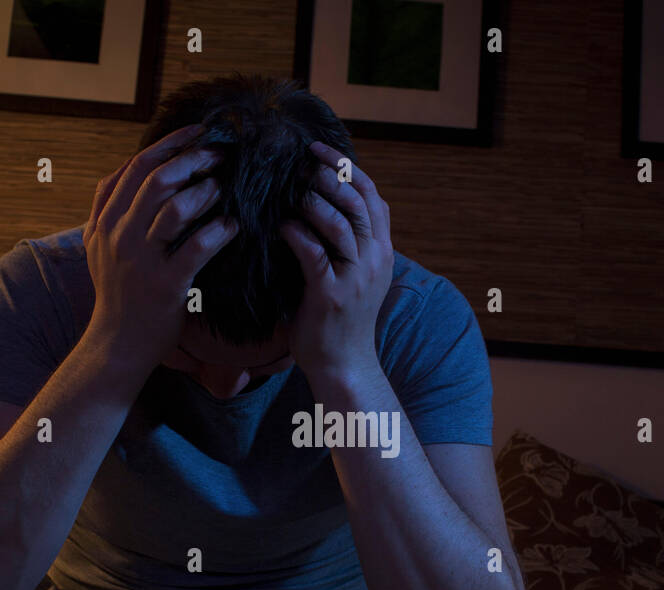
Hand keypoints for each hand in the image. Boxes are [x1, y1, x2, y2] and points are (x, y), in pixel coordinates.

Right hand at [82, 124, 238, 365]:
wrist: (116, 345)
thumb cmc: (118, 295)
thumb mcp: (99, 247)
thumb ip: (110, 209)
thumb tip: (133, 170)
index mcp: (105, 220)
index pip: (136, 166)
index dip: (169, 143)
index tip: (198, 132)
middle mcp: (119, 234)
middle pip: (157, 178)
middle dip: (193, 159)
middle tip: (221, 154)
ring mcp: (141, 259)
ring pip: (175, 208)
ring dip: (206, 191)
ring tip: (225, 189)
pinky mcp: (165, 284)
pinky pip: (197, 248)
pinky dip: (219, 232)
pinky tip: (232, 227)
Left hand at [279, 142, 393, 385]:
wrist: (344, 365)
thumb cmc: (340, 319)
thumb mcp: (354, 275)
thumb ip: (346, 243)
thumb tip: (316, 203)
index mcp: (381, 251)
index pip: (372, 196)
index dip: (348, 168)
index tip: (320, 150)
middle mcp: (374, 260)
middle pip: (358, 202)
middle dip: (329, 175)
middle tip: (300, 162)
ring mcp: (356, 278)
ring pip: (340, 223)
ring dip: (312, 201)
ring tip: (290, 190)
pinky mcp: (332, 295)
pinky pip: (313, 253)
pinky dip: (297, 233)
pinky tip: (281, 225)